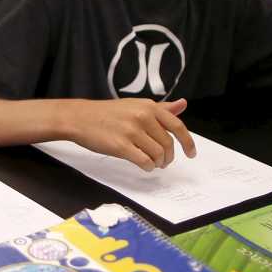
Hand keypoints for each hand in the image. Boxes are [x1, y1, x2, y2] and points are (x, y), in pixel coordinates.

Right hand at [66, 98, 195, 171]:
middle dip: (168, 157)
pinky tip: (144, 166)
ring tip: (152, 164)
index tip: (191, 153)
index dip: (188, 142)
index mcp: (149, 106)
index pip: (177, 126)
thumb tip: (183, 104)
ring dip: (158, 163)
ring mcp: (132, 131)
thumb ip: (161, 108)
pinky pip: (144, 162)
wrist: (80, 118)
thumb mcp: (136, 105)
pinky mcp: (121, 146)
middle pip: (168, 144)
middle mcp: (143, 117)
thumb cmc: (107, 113)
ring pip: (158, 155)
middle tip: (163, 162)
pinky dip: (148, 167)